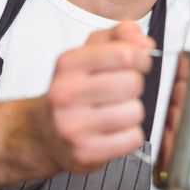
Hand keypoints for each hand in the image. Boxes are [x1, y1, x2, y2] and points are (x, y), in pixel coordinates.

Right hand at [39, 21, 154, 173]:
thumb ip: (119, 37)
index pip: (121, 54)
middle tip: (121, 91)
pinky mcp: (85, 152)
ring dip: (132, 112)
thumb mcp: (89, 54)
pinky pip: (132, 138)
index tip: (140, 62)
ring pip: (134, 112)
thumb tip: (144, 41)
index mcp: (68, 65)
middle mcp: (66, 94)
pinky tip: (114, 131)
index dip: (140, 57)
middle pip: (131, 83)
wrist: (45, 133)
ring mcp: (73, 126)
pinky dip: (130, 135)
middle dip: (134, 85)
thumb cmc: (74, 90)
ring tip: (115, 112)